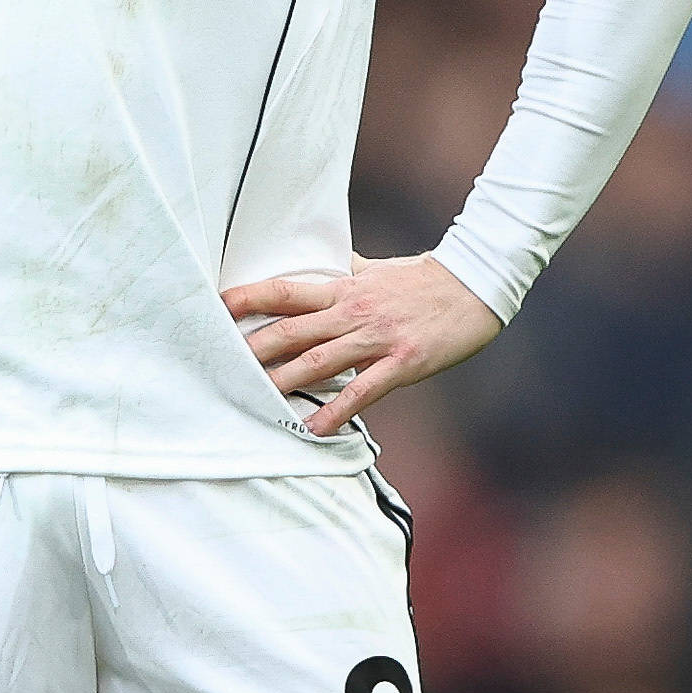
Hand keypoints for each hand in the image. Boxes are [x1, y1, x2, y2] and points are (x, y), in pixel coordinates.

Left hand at [222, 254, 502, 438]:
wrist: (475, 286)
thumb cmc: (423, 279)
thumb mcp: (377, 270)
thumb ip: (345, 271)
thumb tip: (321, 264)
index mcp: (343, 288)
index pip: (285, 291)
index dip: (249, 297)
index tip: (217, 307)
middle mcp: (352, 312)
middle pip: (290, 330)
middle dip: (251, 349)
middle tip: (217, 365)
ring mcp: (375, 339)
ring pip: (318, 362)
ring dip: (283, 383)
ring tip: (253, 400)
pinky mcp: (401, 363)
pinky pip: (362, 392)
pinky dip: (335, 411)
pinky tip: (313, 429)